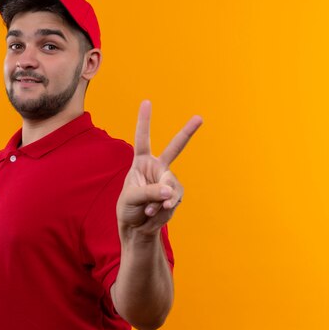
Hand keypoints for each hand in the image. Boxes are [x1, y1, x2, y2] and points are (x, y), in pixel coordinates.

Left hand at [116, 100, 202, 236]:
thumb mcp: (130, 198)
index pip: (143, 139)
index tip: (146, 102)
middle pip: (175, 147)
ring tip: (149, 211)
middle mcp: (157, 167)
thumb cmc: (128, 209)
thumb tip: (169, 191)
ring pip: (172, 185)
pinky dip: (165, 210)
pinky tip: (154, 214)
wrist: (137, 227)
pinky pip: (175, 199)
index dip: (144, 121)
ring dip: (161, 201)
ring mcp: (168, 180)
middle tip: (200, 117)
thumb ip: (148, 192)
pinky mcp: (176, 194)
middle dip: (188, 132)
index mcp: (141, 162)